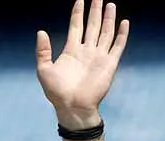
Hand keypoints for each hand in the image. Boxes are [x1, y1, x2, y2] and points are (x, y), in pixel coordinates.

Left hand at [35, 0, 129, 128]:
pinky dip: (121, 34)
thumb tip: (40, 32)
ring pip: (105, 32)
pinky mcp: (109, 63)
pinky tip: (124, 22)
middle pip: (92, 26)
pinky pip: (117, 46)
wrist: (73, 106)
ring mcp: (98, 56)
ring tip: (109, 4)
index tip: (80, 0)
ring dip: (108, 18)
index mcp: (71, 51)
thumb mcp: (43, 70)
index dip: (78, 13)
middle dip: (94, 11)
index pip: (76, 27)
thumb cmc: (57, 92)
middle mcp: (86, 51)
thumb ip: (42, 51)